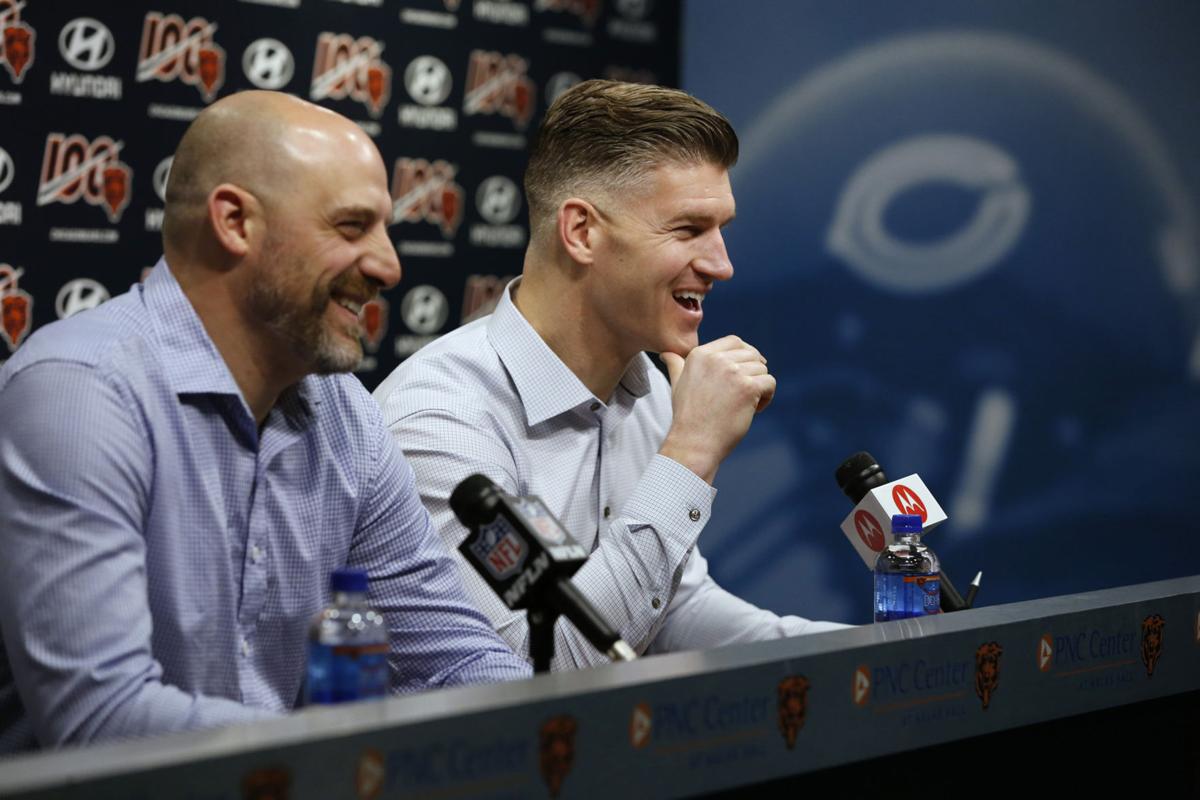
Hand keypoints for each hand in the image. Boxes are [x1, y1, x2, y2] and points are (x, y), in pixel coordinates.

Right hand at [658, 335, 775, 483]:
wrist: (694, 442)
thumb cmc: (687, 416)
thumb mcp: (677, 384)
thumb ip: (676, 365)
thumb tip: (666, 354)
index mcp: (700, 354)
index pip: (734, 341)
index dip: (746, 353)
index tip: (747, 370)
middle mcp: (717, 359)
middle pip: (751, 355)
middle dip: (753, 372)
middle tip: (745, 394)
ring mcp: (733, 372)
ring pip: (761, 370)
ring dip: (759, 387)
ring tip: (747, 405)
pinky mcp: (748, 387)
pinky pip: (769, 383)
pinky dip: (766, 397)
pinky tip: (755, 410)